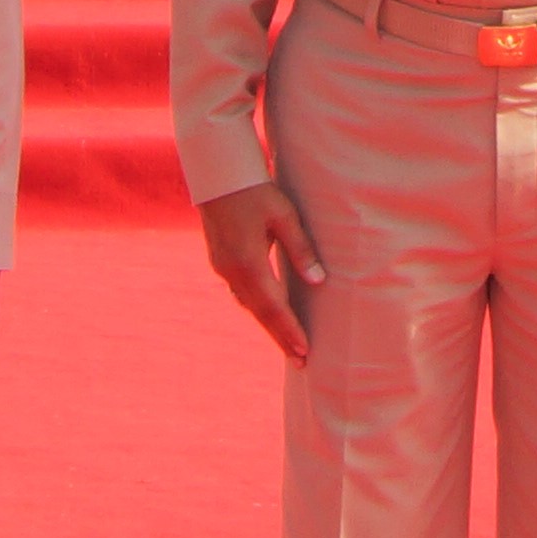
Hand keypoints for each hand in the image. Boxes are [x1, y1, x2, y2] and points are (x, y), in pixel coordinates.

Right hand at [198, 183, 325, 360]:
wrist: (218, 176)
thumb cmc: (256, 191)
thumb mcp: (284, 215)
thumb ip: (301, 249)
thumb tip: (318, 281)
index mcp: (249, 263)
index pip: (273, 306)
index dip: (289, 330)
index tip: (304, 351)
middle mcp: (232, 271)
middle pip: (260, 313)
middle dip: (281, 337)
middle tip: (300, 361)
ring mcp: (223, 268)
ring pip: (249, 305)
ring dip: (269, 324)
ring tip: (289, 342)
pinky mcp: (221, 261)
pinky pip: (241, 293)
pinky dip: (258, 307)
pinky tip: (269, 312)